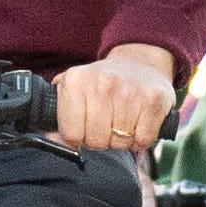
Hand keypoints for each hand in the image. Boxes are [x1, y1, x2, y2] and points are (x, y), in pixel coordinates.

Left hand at [54, 43, 176, 154]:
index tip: (85, 125)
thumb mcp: (74, 92)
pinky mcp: (154, 100)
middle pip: (96, 141)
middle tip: (107, 122)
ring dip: (122, 139)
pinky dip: (141, 138)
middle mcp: (101, 83)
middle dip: (101, 139)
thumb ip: (59, 119)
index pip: (71, 135)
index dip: (79, 136)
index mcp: (75, 81)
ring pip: (120, 143)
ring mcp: (129, 91)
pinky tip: (138, 121)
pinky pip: (142, 140)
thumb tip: (52, 142)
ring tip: (123, 119)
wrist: (139, 63)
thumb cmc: (103, 84)